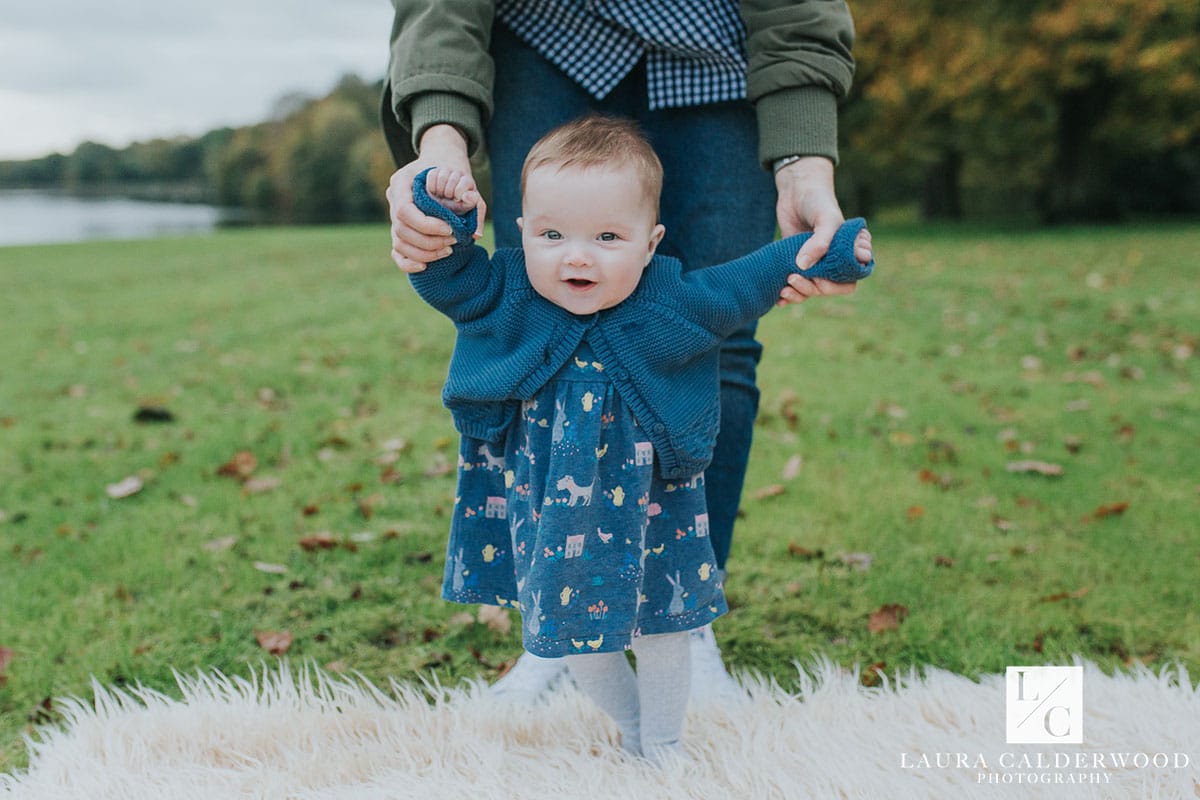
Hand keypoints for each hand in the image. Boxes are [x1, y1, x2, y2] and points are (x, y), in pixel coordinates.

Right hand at [386, 125, 487, 272]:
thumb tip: (474, 233)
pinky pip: (396, 252)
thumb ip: (471, 201)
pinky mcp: (399, 230)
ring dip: (424, 252)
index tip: (449, 229)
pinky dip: (408, 263)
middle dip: (429, 241)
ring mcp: (393, 216)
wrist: (440, 163)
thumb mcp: (463, 179)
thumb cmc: (452, 170)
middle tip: (453, 240)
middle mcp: (393, 198)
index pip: (405, 211)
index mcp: (401, 181)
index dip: (426, 225)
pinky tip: (425, 267)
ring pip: (399, 243)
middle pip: (401, 230)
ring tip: (448, 249)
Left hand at [773, 156, 873, 305]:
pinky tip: (778, 299)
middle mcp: (835, 261)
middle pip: (827, 288)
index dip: (833, 285)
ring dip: (798, 294)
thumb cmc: (819, 202)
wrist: (797, 190)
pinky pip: (796, 286)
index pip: (849, 281)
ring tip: (784, 288)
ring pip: (811, 290)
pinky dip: (788, 295)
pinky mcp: (798, 264)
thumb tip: (804, 267)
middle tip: (793, 277)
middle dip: (811, 289)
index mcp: (850, 253)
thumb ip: (820, 243)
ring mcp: (816, 263)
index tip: (818, 276)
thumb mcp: (826, 220)